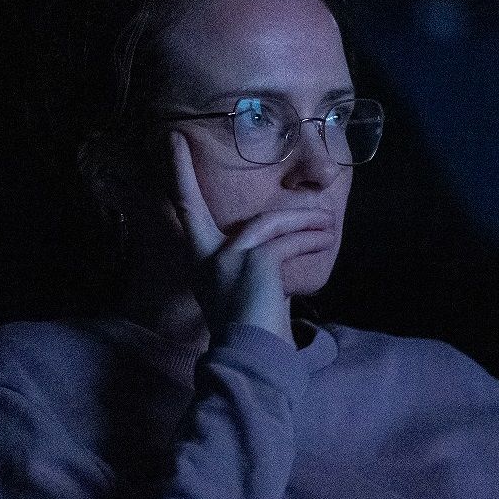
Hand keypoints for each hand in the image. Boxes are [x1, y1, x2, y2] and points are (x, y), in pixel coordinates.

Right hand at [167, 131, 334, 345]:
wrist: (256, 357)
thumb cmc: (258, 329)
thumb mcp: (249, 289)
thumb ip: (256, 262)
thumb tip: (283, 245)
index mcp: (203, 265)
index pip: (185, 217)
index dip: (177, 182)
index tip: (171, 147)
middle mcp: (208, 258)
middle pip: (192, 208)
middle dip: (181, 173)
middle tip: (175, 141)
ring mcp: (228, 259)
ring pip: (269, 223)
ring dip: (303, 221)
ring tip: (327, 222)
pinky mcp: (257, 262)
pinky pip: (289, 240)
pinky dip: (311, 237)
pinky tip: (326, 237)